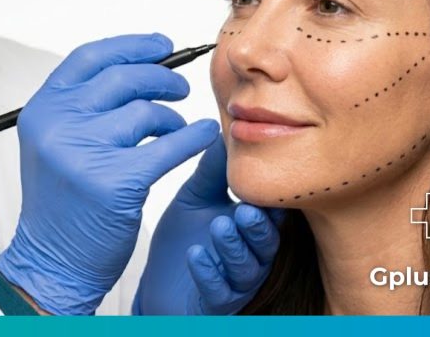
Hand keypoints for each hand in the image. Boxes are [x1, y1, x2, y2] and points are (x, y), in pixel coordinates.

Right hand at [0, 33, 219, 315]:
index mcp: (43, 110)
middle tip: (179, 88)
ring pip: (146, 111)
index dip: (130, 46)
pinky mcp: (116, 181)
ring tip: (175, 128)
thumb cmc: (62, 204)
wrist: (53, 261)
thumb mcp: (56, 143)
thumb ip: (83, 106)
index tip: (160, 45)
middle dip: (160, 78)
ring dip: (171, 116)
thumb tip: (138, 67)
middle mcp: (58, 125)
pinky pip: (169, 145)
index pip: (89, 57)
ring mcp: (85, 152)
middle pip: (123, 77)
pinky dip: (193, 136)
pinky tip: (202, 135)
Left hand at [133, 136, 282, 314]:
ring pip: (247, 267)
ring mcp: (236, 281)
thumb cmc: (182, 239)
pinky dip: (208, 272)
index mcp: (252, 227)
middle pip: (268, 240)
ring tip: (218, 227)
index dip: (270, 198)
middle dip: (258, 225)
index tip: (263, 179)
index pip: (271, 210)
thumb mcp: (197, 198)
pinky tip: (196, 255)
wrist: (159, 285)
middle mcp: (252, 255)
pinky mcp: (216, 302)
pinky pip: (218, 291)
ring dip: (234, 246)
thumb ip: (216, 169)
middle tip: (244, 208)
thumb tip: (228, 128)